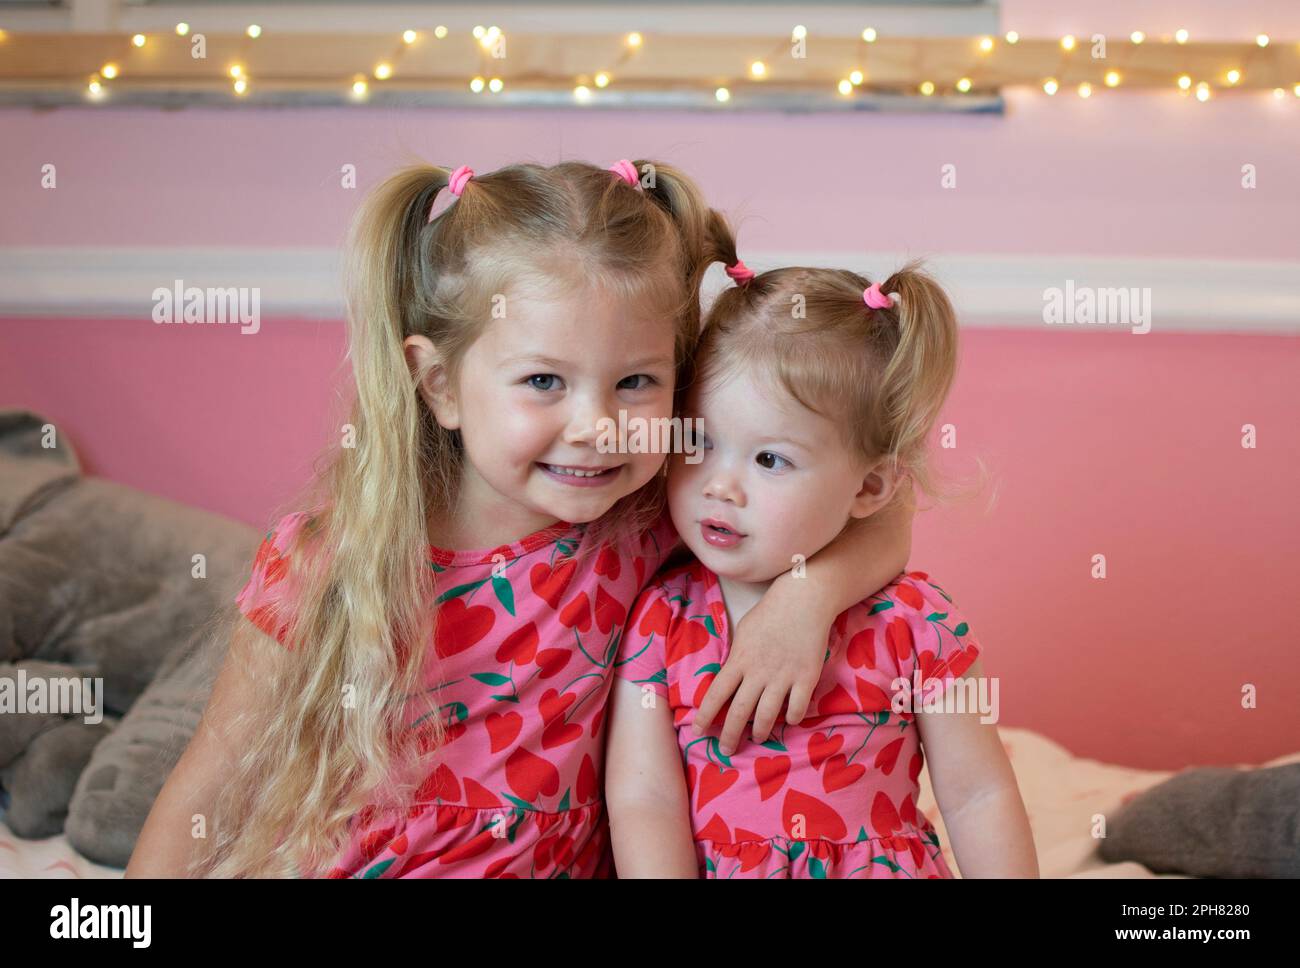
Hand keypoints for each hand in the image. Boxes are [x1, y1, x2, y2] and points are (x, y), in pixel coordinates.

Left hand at [691, 580, 828, 755]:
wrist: (803, 601)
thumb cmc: (769, 614)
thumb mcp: (743, 633)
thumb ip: (736, 658)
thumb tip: (728, 679)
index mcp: (739, 660)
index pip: (716, 694)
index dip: (705, 715)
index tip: (697, 731)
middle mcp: (758, 672)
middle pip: (739, 712)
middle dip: (729, 735)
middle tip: (726, 751)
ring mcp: (783, 676)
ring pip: (766, 715)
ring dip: (759, 732)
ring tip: (757, 738)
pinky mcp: (806, 678)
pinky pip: (797, 709)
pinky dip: (791, 719)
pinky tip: (788, 720)